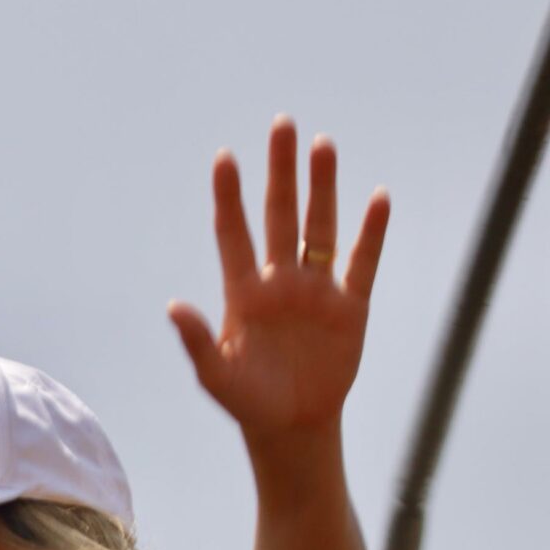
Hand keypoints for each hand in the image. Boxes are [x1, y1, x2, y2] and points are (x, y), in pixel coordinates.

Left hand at [168, 117, 387, 463]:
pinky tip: (377, 199)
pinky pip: (363, 262)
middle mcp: (280, 280)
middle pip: (280, 215)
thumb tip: (173, 306)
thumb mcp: (215, 375)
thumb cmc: (246, 400)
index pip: (234, 233)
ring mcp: (317, 289)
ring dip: (323, 188)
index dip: (228, 197)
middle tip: (282, 124)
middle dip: (280, 172)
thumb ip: (197, 340)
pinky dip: (371, 233)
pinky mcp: (351, 307)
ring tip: (323, 145)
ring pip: (320, 227)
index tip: (224, 157)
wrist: (291, 424)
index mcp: (243, 292)